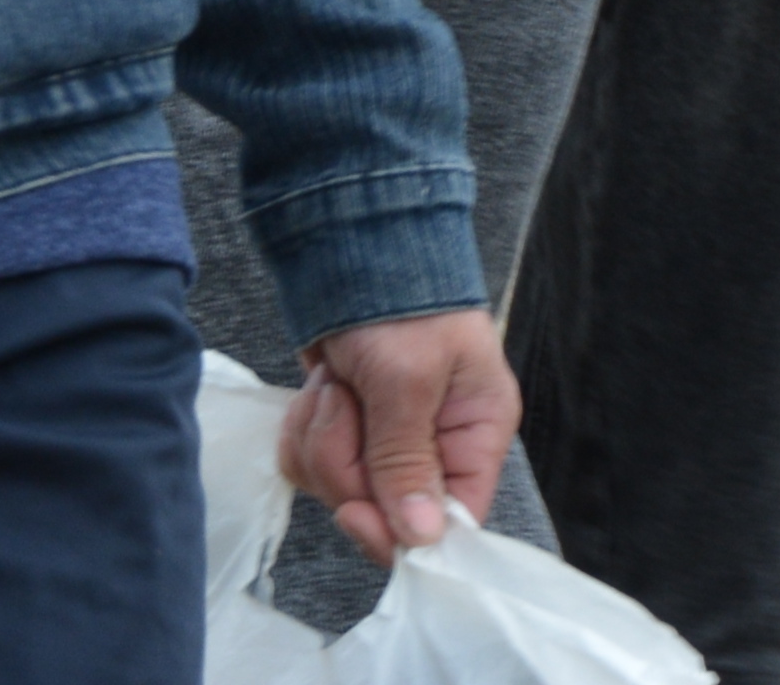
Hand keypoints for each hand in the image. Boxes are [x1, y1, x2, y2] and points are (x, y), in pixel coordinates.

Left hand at [280, 309, 517, 567]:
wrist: (347, 239)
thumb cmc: (397, 297)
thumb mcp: (406, 379)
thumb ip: (407, 461)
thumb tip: (423, 540)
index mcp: (475, 432)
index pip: (453, 519)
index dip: (400, 529)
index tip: (356, 511)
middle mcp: (435, 443)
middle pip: (384, 509)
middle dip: (348, 460)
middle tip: (348, 403)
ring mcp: (384, 437)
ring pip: (339, 486)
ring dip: (323, 436)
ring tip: (337, 382)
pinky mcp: (344, 426)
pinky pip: (311, 462)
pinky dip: (304, 426)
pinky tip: (320, 383)